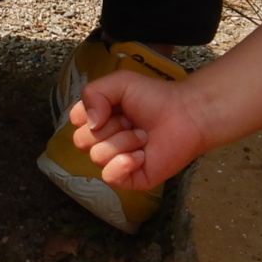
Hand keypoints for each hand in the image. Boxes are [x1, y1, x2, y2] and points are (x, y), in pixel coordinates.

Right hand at [71, 71, 211, 190]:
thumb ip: (92, 93)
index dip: (90, 113)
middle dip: (109, 128)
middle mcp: (104, 141)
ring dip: (123, 142)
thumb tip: (89, 123)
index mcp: (98, 119)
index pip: (75, 121)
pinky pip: (110, 177)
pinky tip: (142, 156)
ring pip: (97, 156)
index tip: (113, 107)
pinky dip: (124, 163)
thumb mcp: (119, 82)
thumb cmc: (155, 97)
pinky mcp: (130, 179)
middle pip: (81, 141)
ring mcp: (115, 161)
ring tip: (144, 136)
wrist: (186, 114)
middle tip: (133, 122)